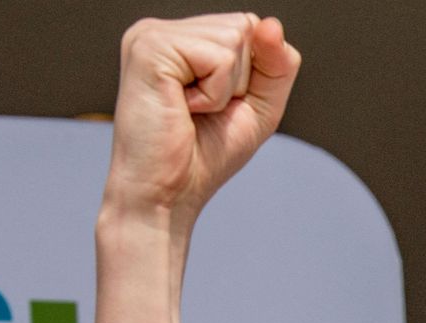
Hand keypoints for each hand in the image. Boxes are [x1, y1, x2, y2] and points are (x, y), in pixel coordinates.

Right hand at [103, 13, 300, 226]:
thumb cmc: (204, 157)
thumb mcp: (257, 106)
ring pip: (235, 39)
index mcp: (181, 39)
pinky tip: (183, 110)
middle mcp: (161, 30)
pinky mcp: (149, 48)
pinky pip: (220, 58)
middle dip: (241, 80)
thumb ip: (276, 64)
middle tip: (202, 112)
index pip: (249, 28)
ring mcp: (151, 34)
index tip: (219, 107)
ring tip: (191, 111)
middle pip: (246, 27)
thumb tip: (271, 23)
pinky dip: (215, 95)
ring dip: (226, 89)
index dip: (253, 74)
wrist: (165, 196)